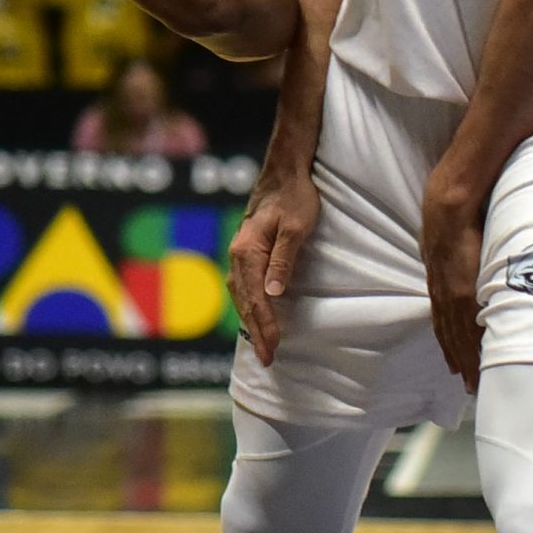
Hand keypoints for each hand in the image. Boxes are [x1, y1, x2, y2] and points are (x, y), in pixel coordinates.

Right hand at [229, 169, 318, 366]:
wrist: (284, 173)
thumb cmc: (295, 198)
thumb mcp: (295, 228)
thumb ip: (283, 261)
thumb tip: (272, 295)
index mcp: (246, 252)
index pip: (256, 299)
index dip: (265, 327)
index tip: (273, 349)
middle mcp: (237, 255)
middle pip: (244, 302)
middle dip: (256, 332)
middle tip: (267, 359)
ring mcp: (238, 253)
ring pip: (240, 296)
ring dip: (250, 321)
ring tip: (262, 344)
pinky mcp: (245, 251)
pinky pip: (242, 286)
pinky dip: (248, 305)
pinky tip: (255, 315)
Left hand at [422, 178, 487, 391]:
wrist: (450, 203)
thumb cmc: (454, 213)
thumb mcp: (447, 239)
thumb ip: (456, 252)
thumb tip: (464, 253)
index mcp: (439, 279)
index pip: (444, 320)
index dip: (449, 343)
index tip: (454, 363)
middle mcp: (442, 290)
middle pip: (449, 334)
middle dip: (457, 359)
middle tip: (466, 383)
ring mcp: (451, 292)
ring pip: (457, 335)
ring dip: (465, 359)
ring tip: (472, 380)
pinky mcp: (463, 290)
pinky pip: (468, 324)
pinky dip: (473, 345)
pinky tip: (480, 359)